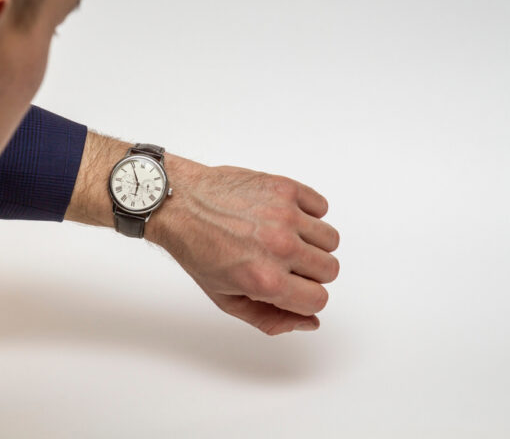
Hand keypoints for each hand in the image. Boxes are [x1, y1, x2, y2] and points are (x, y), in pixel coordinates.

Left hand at [146, 159, 339, 334]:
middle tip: (280, 262)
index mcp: (266, 280)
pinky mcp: (285, 188)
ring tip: (281, 238)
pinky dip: (308, 213)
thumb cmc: (197, 249)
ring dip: (311, 242)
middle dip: (308, 271)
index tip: (287, 287)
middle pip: (330, 270)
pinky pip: (321, 207)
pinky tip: (281, 216)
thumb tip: (310, 322)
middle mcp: (280, 247)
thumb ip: (270, 318)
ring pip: (330, 239)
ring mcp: (285, 214)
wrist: (179, 202)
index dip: (303, 297)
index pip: (318, 300)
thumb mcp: (225, 297)